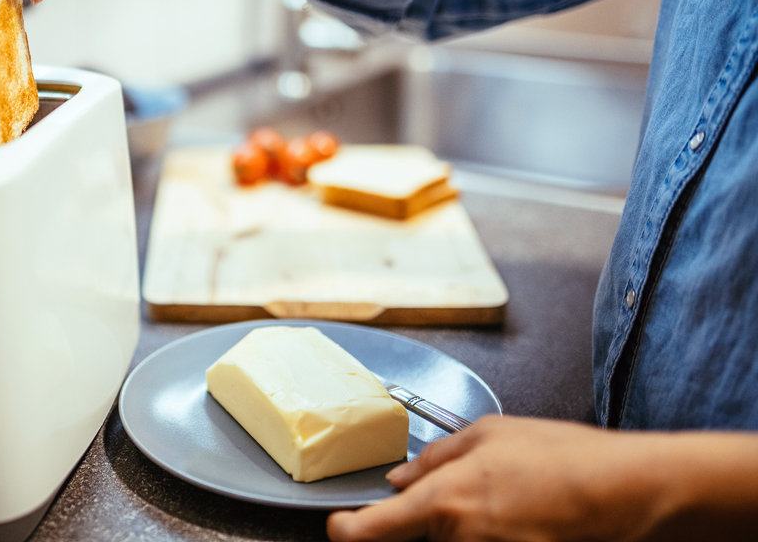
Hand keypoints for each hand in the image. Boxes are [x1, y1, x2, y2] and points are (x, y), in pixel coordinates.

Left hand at [326, 416, 757, 541]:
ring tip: (493, 506)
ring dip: (449, 530)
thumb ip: (434, 459)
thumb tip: (399, 479)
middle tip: (448, 503)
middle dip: (408, 526)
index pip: (364, 533)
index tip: (341, 523)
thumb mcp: (489, 435)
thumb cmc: (563, 458)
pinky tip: (507, 521)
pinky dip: (479, 535)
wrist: (626, 493)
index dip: (344, 529)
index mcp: (442, 503)